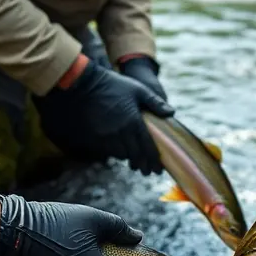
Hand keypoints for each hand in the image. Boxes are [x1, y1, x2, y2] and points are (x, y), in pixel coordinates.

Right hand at [34, 59, 173, 174]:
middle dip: (143, 165)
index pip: (148, 147)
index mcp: (134, 121)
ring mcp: (106, 136)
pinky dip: (115, 153)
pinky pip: (107, 151)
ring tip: (134, 161)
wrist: (84, 84)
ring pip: (121, 155)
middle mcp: (121, 132)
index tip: (158, 169)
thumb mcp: (138, 89)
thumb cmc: (113, 85)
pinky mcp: (94, 137)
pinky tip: (119, 151)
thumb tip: (171, 113)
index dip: (154, 161)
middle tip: (148, 171)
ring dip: (129, 158)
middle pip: (135, 155)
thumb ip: (155, 102)